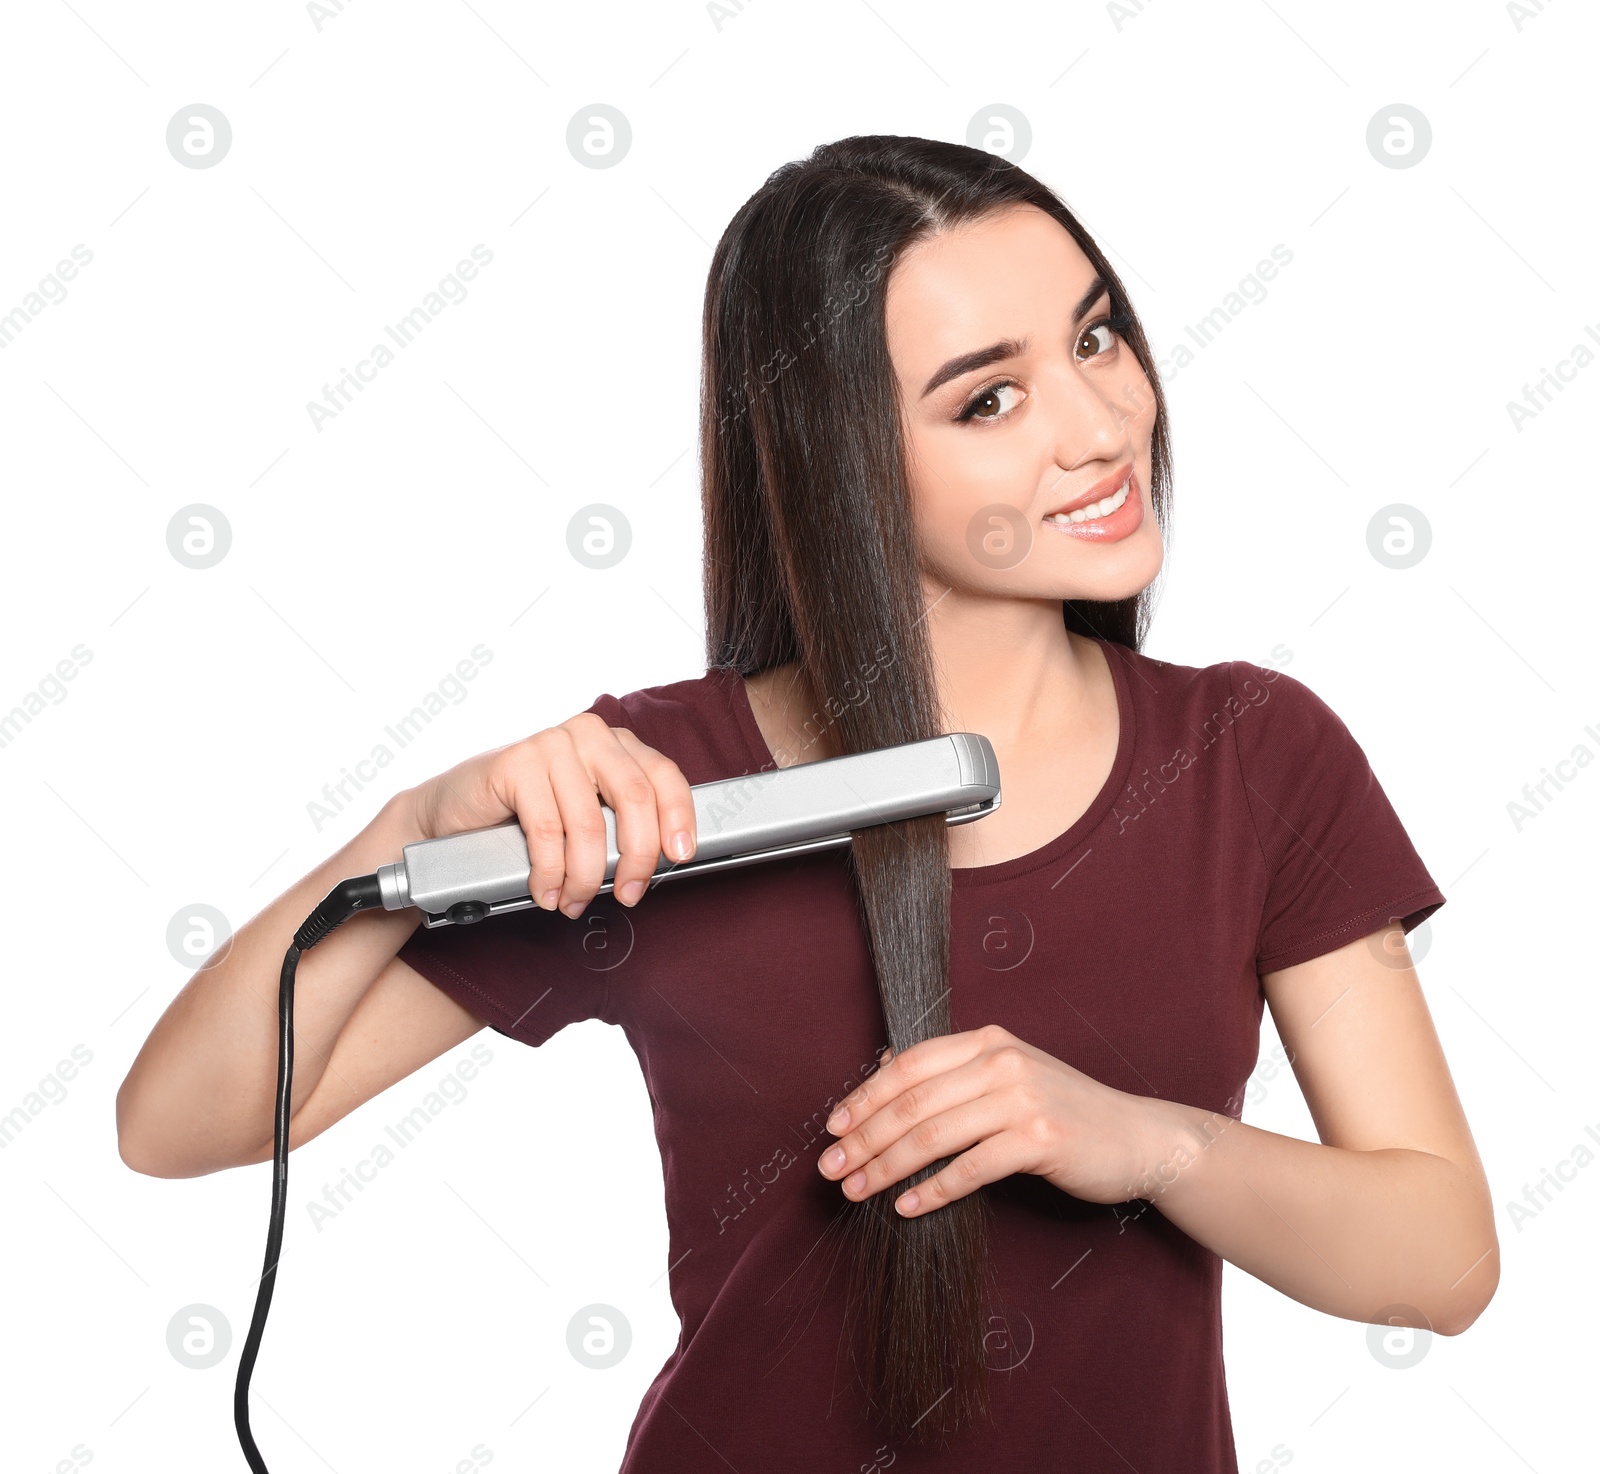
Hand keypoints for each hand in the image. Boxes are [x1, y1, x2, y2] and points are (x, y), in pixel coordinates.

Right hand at [404, 712, 695, 915]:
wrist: (453, 811)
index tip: (678, 857)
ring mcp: (551, 743)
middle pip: (635, 798)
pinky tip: (547, 892)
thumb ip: (619, 824)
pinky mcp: (515, 762)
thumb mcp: (584, 815)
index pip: (664, 776)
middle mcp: (588, 735)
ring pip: (589, 822)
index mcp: (615, 743)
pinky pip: (547, 830)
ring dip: (585, 876)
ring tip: (575, 902)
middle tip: (627, 893)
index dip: (679, 819)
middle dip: (636, 857)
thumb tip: (657, 862)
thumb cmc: (525, 816)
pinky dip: (550, 872)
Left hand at [815, 1024, 1178, 1216]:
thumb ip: (955, 1074)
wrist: (1137, 1138)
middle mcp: (1001, 1061)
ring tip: (857, 1191)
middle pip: (912, 1101)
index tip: (833, 1128)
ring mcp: (1021, 1098)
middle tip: (832, 1168)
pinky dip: (932, 1190)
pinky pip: (970, 1168)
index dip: (864, 1096)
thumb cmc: (1065, 1112)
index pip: (908, 1065)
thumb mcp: (1009, 1076)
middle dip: (864, 1137)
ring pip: (933, 1135)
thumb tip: (885, 1078)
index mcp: (987, 1041)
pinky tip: (907, 1206)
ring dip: (886, 1167)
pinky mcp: (1039, 1139)